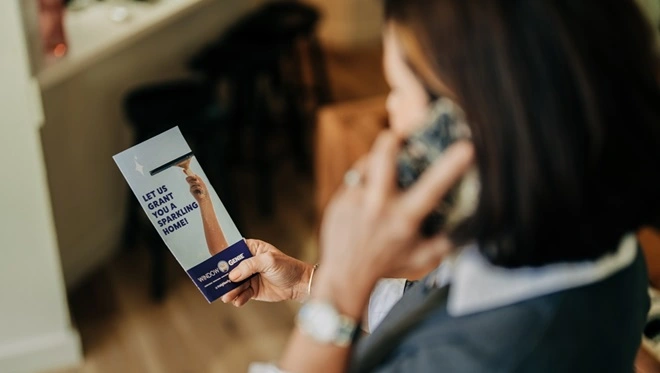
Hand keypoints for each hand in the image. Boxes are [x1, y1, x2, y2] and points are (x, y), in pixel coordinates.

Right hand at [185, 173, 209, 202]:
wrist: (204, 198)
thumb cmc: (204, 191)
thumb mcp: (202, 183)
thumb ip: (199, 179)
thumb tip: (195, 174)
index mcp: (194, 183)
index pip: (190, 177)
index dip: (186, 173)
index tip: (184, 169)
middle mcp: (191, 185)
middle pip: (188, 178)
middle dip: (192, 177)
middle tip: (196, 179)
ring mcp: (191, 188)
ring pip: (192, 182)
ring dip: (197, 184)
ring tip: (201, 188)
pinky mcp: (191, 191)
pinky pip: (195, 186)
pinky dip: (199, 188)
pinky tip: (200, 191)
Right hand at [221, 239, 312, 306]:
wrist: (299, 284)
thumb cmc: (286, 267)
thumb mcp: (268, 261)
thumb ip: (250, 265)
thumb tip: (233, 275)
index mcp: (251, 249)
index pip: (233, 251)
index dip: (222, 257)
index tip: (213, 264)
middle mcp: (248, 263)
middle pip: (230, 269)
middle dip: (223, 277)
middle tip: (216, 284)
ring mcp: (249, 277)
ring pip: (234, 284)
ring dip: (230, 290)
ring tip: (227, 297)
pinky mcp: (252, 290)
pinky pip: (242, 294)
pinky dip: (239, 298)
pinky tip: (238, 301)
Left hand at [312, 131, 474, 316]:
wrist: (345, 277)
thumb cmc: (387, 266)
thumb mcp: (422, 258)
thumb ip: (446, 241)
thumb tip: (468, 225)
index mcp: (404, 219)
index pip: (432, 188)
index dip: (451, 166)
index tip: (467, 147)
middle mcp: (379, 206)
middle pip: (383, 157)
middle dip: (393, 139)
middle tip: (399, 134)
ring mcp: (355, 201)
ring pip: (367, 164)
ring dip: (377, 160)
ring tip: (385, 166)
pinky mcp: (339, 201)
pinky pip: (354, 179)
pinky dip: (364, 180)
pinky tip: (368, 190)